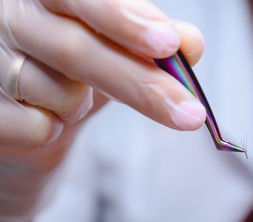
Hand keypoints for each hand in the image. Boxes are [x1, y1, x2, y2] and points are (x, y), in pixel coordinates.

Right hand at [0, 0, 205, 221]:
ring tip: (69, 99)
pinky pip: (36, 129)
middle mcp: (8, 17)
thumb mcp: (112, 51)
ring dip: (82, 107)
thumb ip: (148, 43)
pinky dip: (54, 130)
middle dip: (140, 84)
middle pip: (77, 50)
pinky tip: (42, 118)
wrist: (21, 116)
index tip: (169, 45)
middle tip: (190, 114)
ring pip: (61, 95)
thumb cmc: (71, 73)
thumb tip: (192, 43)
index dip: (125, 19)